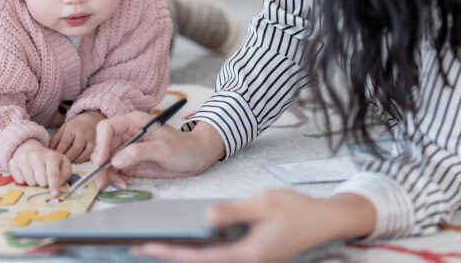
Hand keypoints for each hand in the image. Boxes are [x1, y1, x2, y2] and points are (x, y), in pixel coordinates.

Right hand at [8, 139, 70, 198]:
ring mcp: (24, 158)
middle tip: (44, 177)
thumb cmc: (50, 161)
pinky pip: (19, 180)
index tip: (55, 195)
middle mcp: (36, 155)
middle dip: (44, 184)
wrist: (32, 150)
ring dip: (34, 182)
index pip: (53, 174)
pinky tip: (27, 173)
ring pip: (30, 182)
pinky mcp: (13, 162)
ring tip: (36, 174)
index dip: (54, 185)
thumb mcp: (63, 163)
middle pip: (41, 181)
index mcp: (51, 156)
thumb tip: (59, 183)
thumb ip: (65, 173)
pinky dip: (24, 180)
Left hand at [50, 110, 103, 162]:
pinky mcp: (96, 146)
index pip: (64, 143)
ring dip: (73, 161)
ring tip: (68, 162)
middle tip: (61, 162)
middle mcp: (82, 134)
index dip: (58, 152)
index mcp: (72, 129)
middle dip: (66, 159)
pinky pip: (88, 157)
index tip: (55, 157)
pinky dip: (81, 161)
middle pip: (74, 151)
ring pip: (82, 155)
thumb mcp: (63, 128)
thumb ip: (55, 140)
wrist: (92, 120)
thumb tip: (50, 152)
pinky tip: (76, 160)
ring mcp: (90, 140)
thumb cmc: (75, 126)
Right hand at [91, 113, 225, 189]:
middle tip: (101, 181)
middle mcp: (127, 134)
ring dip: (107, 174)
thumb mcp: (164, 149)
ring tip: (117, 185)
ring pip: (107, 161)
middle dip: (100, 164)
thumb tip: (116, 160)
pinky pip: (115, 171)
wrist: (195, 157)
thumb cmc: (183, 147)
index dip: (101, 143)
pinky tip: (123, 184)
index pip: (108, 128)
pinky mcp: (130, 163)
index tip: (102, 161)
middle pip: (103, 147)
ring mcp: (127, 149)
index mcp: (134, 122)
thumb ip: (140, 152)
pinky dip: (114, 179)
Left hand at [133, 190, 376, 262]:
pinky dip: (199, 246)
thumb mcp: (262, 203)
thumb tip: (205, 218)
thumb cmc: (294, 209)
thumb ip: (232, 212)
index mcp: (247, 254)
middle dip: (169, 254)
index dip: (171, 252)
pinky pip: (218, 253)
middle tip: (137, 246)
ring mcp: (247, 260)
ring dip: (182, 251)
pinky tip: (185, 235)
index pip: (200, 257)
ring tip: (154, 240)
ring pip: (207, 259)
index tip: (147, 245)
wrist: (323, 220)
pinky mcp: (249, 254)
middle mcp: (245, 262)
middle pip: (200, 262)